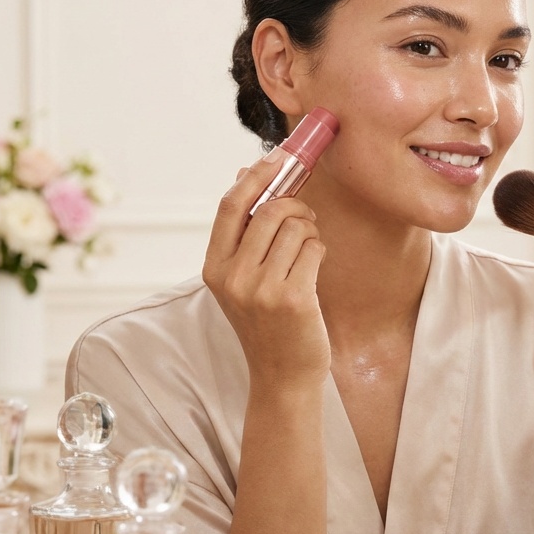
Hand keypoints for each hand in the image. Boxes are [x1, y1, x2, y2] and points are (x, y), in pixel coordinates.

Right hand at [203, 152, 329, 395]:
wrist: (281, 376)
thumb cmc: (266, 322)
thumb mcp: (241, 278)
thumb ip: (243, 231)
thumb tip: (246, 172)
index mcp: (213, 267)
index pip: (230, 206)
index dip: (256, 176)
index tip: (278, 157)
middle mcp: (233, 277)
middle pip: (271, 210)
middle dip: (296, 206)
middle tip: (305, 220)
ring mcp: (262, 289)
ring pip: (297, 227)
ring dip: (310, 233)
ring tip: (306, 254)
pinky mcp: (293, 298)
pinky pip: (315, 248)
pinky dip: (319, 252)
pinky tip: (313, 271)